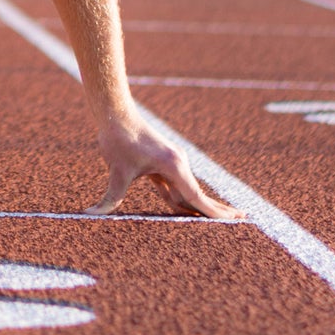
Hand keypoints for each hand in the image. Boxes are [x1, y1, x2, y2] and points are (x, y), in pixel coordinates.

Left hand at [88, 118, 242, 219]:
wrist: (114, 113)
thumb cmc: (118, 139)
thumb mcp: (117, 171)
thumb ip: (110, 197)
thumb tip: (89, 215)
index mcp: (173, 166)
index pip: (198, 197)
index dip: (216, 213)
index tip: (237, 220)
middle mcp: (178, 164)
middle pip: (199, 195)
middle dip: (219, 210)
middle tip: (245, 221)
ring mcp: (171, 163)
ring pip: (185, 192)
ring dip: (196, 208)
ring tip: (219, 222)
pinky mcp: (161, 164)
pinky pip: (173, 187)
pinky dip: (179, 200)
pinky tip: (185, 212)